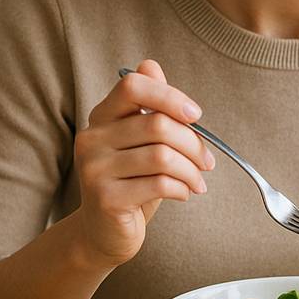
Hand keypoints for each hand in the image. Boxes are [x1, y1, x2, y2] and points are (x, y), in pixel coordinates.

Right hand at [72, 59, 214, 266]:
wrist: (104, 232)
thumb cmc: (131, 181)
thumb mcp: (141, 142)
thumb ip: (148, 106)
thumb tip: (151, 65)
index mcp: (102, 117)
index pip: (133, 86)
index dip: (169, 95)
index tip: (195, 115)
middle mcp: (91, 139)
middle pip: (157, 124)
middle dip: (193, 143)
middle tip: (207, 161)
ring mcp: (94, 169)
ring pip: (163, 156)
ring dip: (192, 170)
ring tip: (198, 181)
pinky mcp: (106, 198)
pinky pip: (160, 184)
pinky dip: (182, 188)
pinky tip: (184, 193)